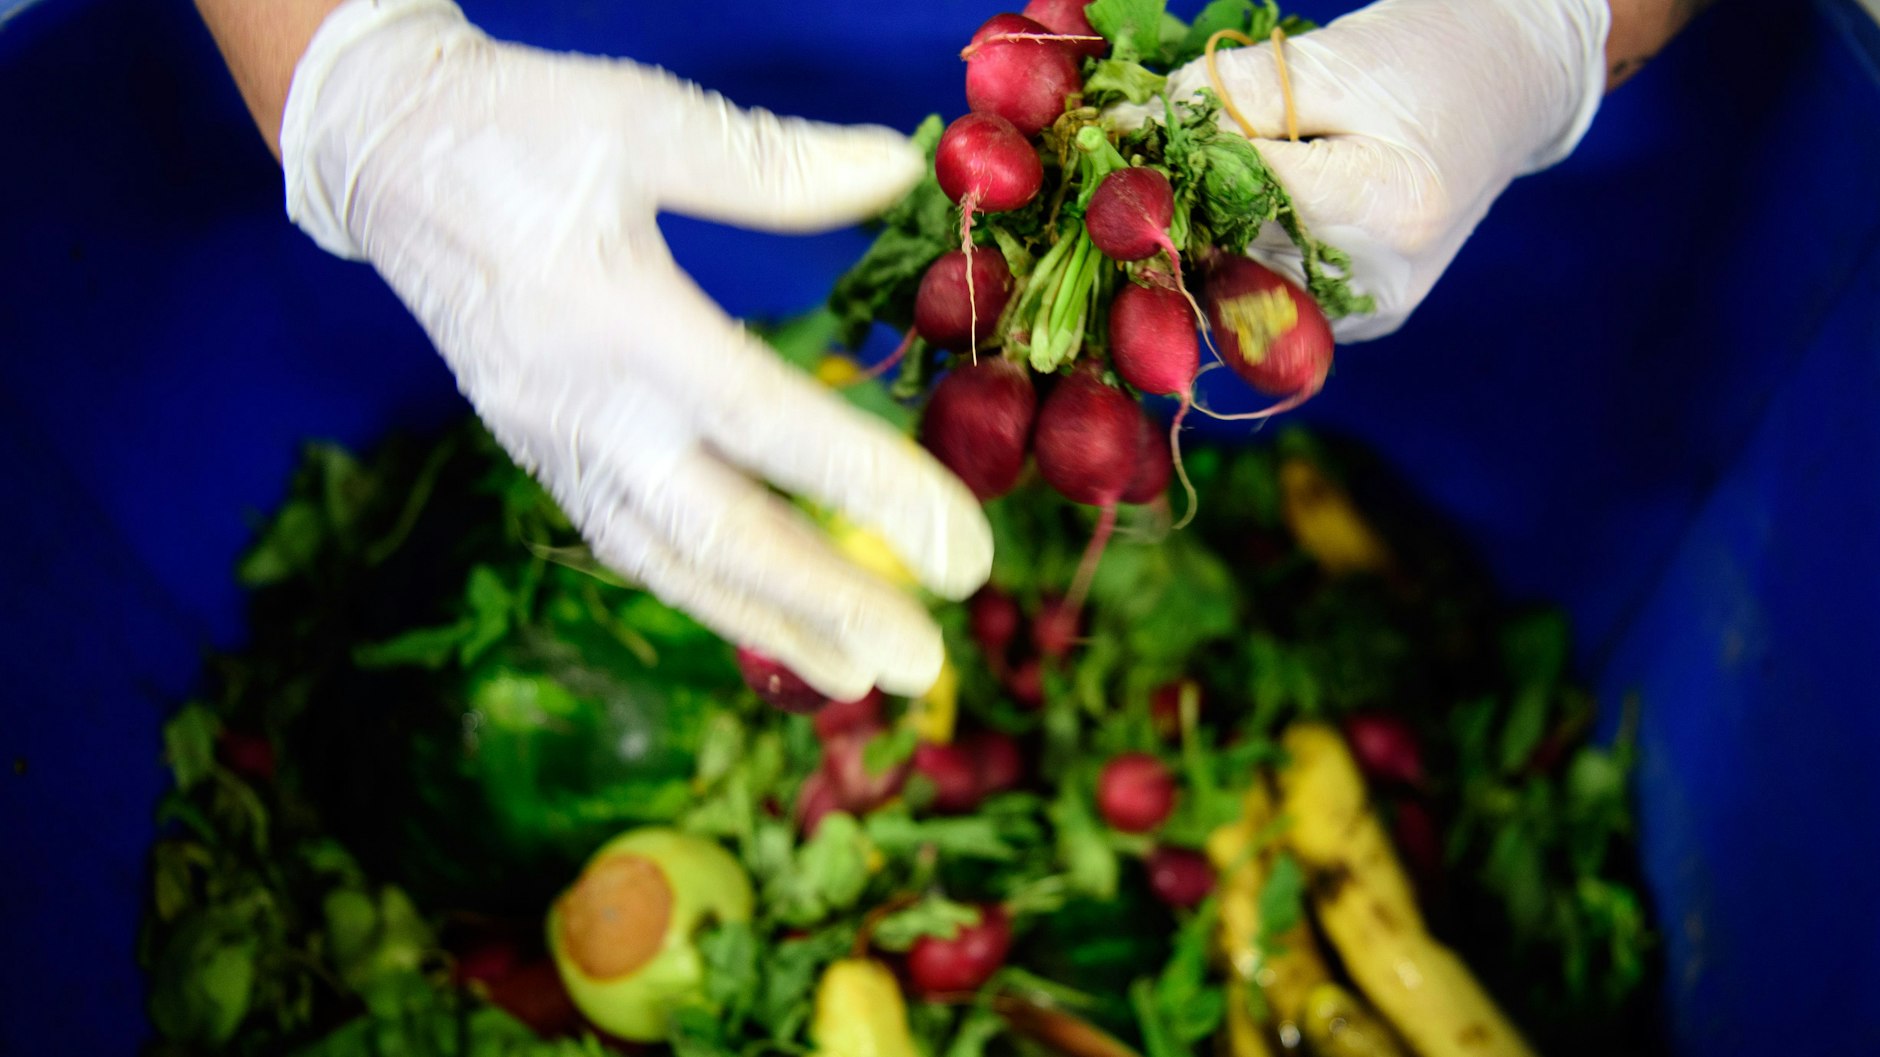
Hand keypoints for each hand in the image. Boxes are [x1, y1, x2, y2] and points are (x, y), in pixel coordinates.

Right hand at [280, 0, 991, 698]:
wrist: (386, 157)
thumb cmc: (516, 126)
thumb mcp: (641, 117)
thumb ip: (770, 164)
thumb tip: (897, 169)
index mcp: (622, 323)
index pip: (771, 428)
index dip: (874, 494)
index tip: (966, 553)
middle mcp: (587, 409)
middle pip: (720, 535)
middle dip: (826, 606)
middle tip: (921, 666)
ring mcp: (554, 444)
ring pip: (668, 561)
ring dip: (766, 624)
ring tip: (856, 677)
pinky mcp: (539, 452)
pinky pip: (629, 543)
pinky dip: (702, 591)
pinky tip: (761, 616)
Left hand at [1145, 0, 1608, 339]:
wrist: (1506, 89)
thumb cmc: (1424, 59)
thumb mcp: (1330, 60)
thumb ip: (1230, 97)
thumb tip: (1134, 129)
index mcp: (1386, 207)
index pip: (1244, 197)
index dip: (1182, 166)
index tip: (1135, 136)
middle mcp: (1380, 278)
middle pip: (1237, 250)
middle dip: (1185, 204)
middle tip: (1151, 162)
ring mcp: (1372, 310)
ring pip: (1242, 281)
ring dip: (1205, 233)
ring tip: (1202, 181)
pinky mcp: (1361, 321)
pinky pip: (1271, 293)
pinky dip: (1242, 253)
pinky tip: (1242, 214)